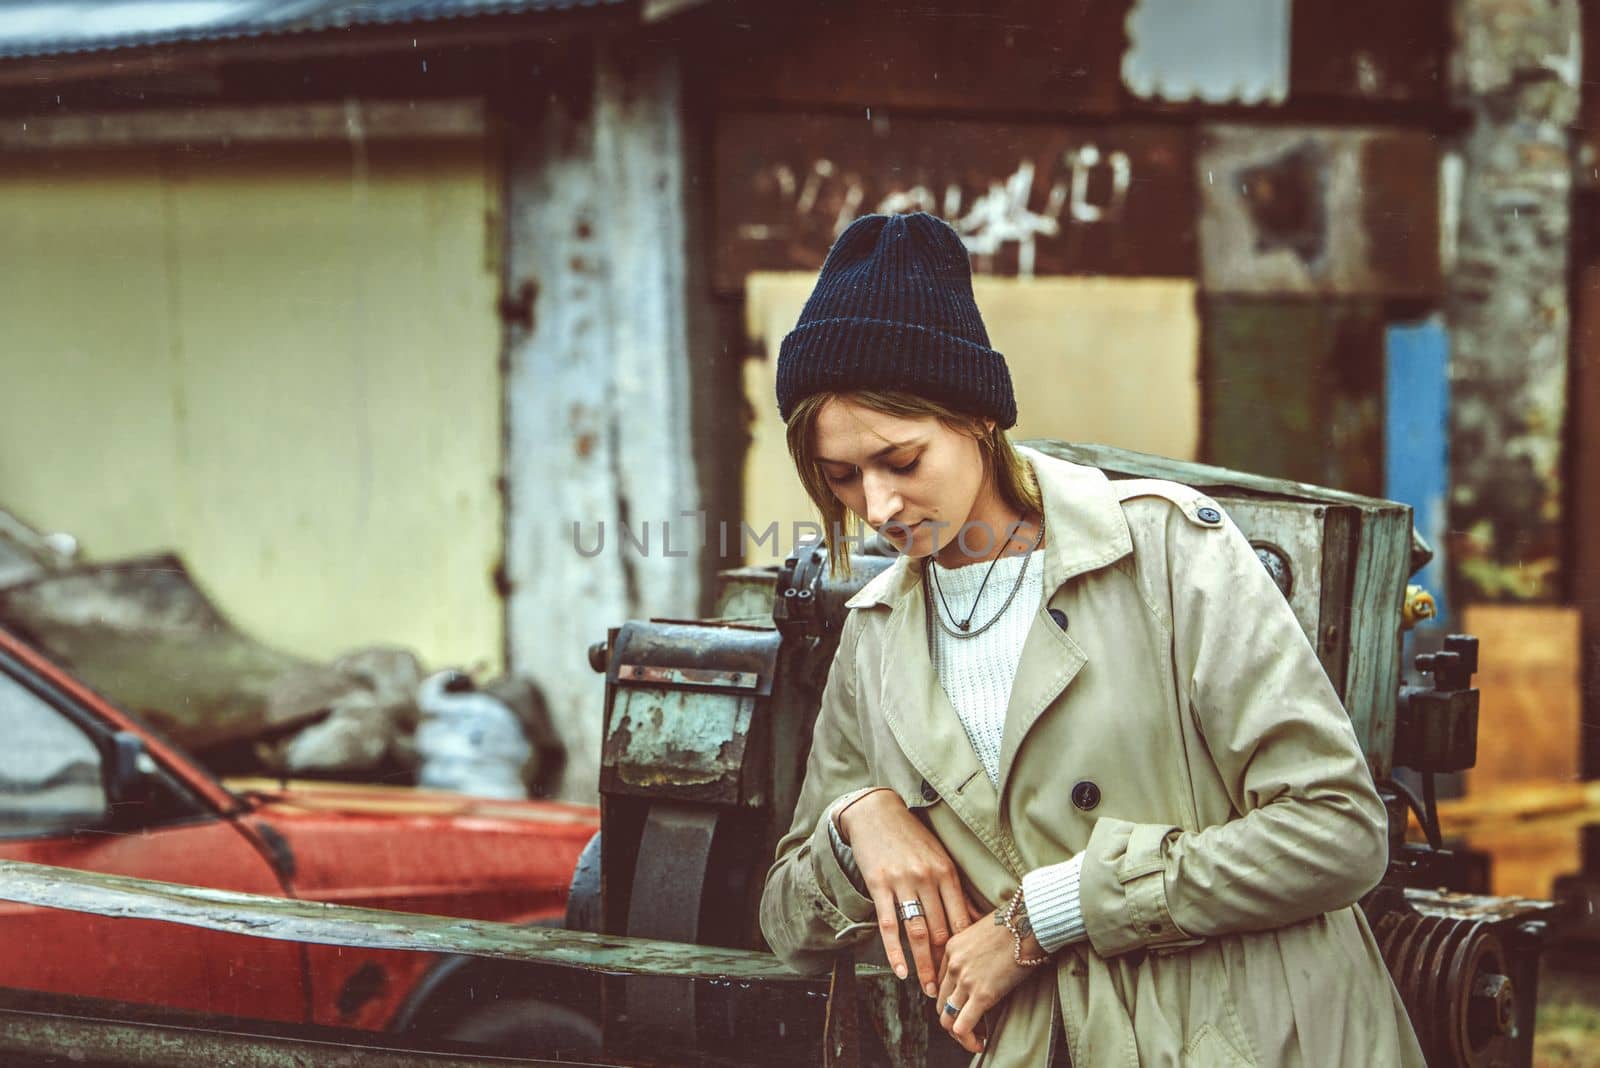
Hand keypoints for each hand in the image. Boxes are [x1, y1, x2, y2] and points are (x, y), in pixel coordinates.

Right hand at [837, 789, 980, 996]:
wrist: (876, 812)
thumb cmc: (911, 837)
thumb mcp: (938, 856)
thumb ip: (953, 888)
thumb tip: (975, 918)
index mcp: (946, 872)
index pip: (960, 919)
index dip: (964, 949)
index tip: (967, 971)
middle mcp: (927, 878)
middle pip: (941, 930)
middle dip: (946, 964)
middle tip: (949, 990)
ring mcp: (903, 882)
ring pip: (917, 932)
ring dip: (924, 966)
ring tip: (928, 989)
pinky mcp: (879, 885)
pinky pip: (890, 925)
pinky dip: (895, 952)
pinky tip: (901, 971)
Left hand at [935, 904, 1043, 1054]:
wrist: (1030, 922)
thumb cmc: (1015, 924)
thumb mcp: (982, 930)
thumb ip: (975, 948)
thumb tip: (985, 964)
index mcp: (951, 948)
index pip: (941, 983)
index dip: (953, 1000)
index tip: (967, 1009)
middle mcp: (953, 964)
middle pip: (941, 1003)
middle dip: (954, 1020)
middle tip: (972, 1029)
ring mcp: (965, 980)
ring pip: (947, 1018)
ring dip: (960, 1035)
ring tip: (975, 1040)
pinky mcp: (982, 994)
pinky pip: (962, 1026)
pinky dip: (968, 1040)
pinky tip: (981, 1042)